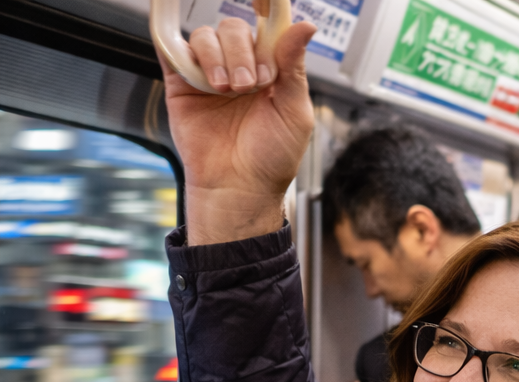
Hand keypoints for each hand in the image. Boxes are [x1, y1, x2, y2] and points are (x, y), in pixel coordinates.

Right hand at [159, 14, 317, 243]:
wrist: (239, 188)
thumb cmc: (271, 160)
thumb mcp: (295, 112)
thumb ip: (295, 66)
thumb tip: (304, 25)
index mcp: (271, 72)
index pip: (267, 27)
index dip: (267, 6)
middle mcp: (240, 68)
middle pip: (234, 28)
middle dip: (243, 53)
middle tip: (250, 85)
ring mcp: (210, 74)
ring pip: (207, 36)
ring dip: (219, 58)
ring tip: (228, 90)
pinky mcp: (183, 84)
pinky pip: (175, 48)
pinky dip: (184, 50)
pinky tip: (203, 73)